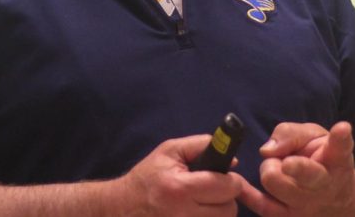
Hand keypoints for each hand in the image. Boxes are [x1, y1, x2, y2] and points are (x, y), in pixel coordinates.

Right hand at [118, 134, 244, 216]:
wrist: (123, 207)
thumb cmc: (147, 177)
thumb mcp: (169, 151)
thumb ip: (199, 146)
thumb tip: (232, 160)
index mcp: (181, 188)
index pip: (226, 187)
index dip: (231, 180)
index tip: (226, 178)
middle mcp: (184, 214)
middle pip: (229, 209)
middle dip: (226, 197)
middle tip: (213, 191)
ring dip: (219, 212)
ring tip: (203, 203)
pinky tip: (197, 213)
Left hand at [239, 122, 354, 216]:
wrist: (336, 199)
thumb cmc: (321, 159)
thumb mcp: (313, 137)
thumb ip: (292, 134)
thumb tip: (268, 149)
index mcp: (336, 158)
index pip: (340, 148)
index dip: (340, 138)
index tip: (342, 128)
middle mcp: (325, 184)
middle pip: (304, 172)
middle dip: (286, 160)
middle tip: (284, 160)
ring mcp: (308, 206)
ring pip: (277, 186)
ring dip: (270, 171)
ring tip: (278, 169)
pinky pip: (262, 205)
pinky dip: (247, 193)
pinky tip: (238, 183)